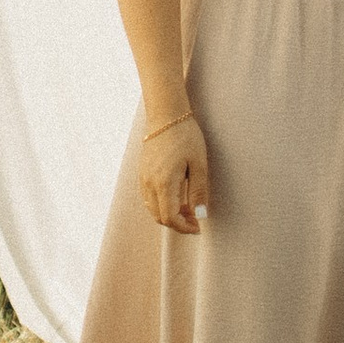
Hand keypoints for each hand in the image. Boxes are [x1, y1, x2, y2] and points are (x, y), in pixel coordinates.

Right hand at [139, 114, 208, 235]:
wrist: (166, 115)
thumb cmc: (186, 136)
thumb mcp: (199, 163)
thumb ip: (199, 191)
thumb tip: (201, 215)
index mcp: (163, 183)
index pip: (169, 218)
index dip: (184, 228)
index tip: (198, 227)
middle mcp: (149, 184)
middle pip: (159, 217)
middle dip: (177, 223)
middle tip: (196, 219)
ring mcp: (143, 179)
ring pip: (152, 209)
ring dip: (169, 214)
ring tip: (188, 208)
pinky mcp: (142, 173)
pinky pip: (149, 198)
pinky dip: (161, 204)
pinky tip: (177, 197)